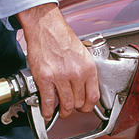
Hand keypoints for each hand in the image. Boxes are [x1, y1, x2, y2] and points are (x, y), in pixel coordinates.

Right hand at [16, 3, 98, 121]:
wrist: (45, 25)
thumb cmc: (61, 35)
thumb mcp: (81, 52)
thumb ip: (84, 70)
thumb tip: (84, 87)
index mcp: (88, 67)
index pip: (93, 97)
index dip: (88, 106)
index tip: (83, 107)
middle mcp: (77, 73)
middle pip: (79, 103)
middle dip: (74, 108)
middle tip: (69, 107)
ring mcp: (61, 76)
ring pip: (66, 105)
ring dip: (62, 112)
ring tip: (59, 111)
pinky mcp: (45, 78)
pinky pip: (48, 102)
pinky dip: (48, 111)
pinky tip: (47, 112)